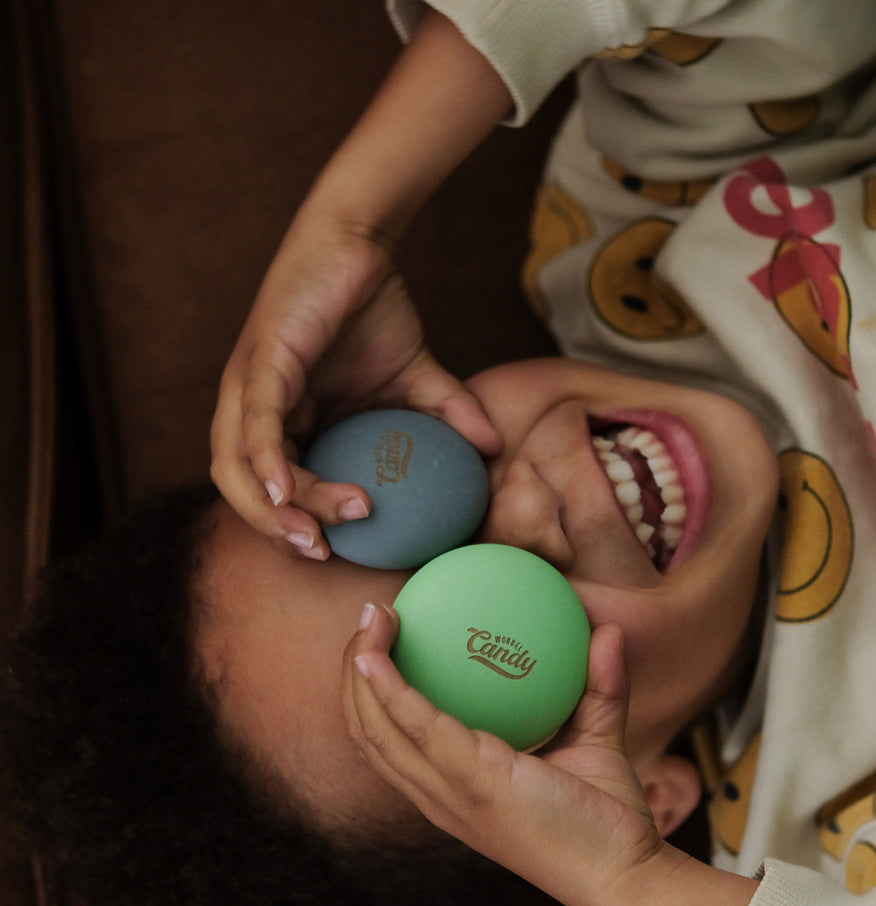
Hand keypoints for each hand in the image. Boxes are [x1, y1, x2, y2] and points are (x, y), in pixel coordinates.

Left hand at [210, 213, 500, 557]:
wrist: (358, 242)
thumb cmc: (370, 307)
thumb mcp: (414, 376)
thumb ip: (446, 415)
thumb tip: (493, 447)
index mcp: (280, 421)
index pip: (272, 488)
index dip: (294, 526)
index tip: (336, 551)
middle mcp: (252, 411)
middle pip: (243, 490)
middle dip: (275, 531)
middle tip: (324, 552)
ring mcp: (247, 388)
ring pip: (241, 467)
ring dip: (275, 509)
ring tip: (317, 533)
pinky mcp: (259, 362)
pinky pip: (255, 424)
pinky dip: (267, 462)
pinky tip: (287, 495)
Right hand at [343, 602, 758, 905]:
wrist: (628, 875)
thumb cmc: (609, 819)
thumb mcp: (598, 741)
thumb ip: (599, 687)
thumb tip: (607, 630)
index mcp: (452, 791)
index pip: (390, 744)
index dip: (371, 693)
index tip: (382, 638)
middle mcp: (438, 796)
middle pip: (368, 733)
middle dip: (352, 673)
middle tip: (371, 616)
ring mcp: (451, 793)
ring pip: (376, 728)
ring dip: (361, 669)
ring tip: (372, 617)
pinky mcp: (474, 783)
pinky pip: (418, 726)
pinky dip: (388, 687)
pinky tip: (379, 651)